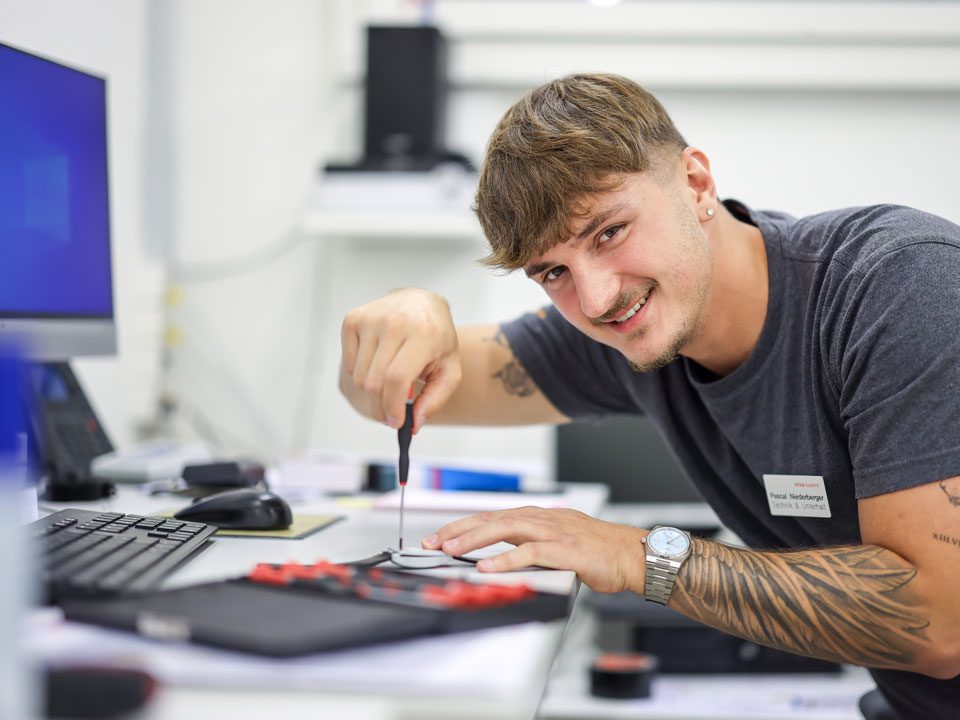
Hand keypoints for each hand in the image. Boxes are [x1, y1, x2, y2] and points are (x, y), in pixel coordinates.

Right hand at [340, 288, 461, 431]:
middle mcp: (395, 322)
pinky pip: (348, 363)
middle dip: (380, 408)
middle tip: (389, 416)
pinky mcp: (353, 320)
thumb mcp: (449, 369)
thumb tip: (413, 424)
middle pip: (374, 381)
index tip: (396, 422)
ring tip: (386, 391)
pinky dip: (360, 375)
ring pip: (359, 376)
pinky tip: (376, 369)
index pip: (396, 378)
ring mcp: (371, 319)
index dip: (392, 406)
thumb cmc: (436, 338)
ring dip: (370, 394)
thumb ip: (435, 399)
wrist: (421, 303)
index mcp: (423, 334)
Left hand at [422, 506, 645, 592]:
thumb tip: (502, 561)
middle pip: (491, 518)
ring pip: (505, 529)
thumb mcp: (558, 544)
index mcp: (538, 517)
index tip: (438, 537)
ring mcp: (552, 531)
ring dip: (474, 539)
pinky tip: (487, 567)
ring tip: (450, 549)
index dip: (462, 525)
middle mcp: (541, 519)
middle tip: (432, 542)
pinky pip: (528, 552)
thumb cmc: (598, 552)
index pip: (492, 516)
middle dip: (458, 529)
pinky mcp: (563, 549)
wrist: (632, 555)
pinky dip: (505, 559)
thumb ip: (531, 548)